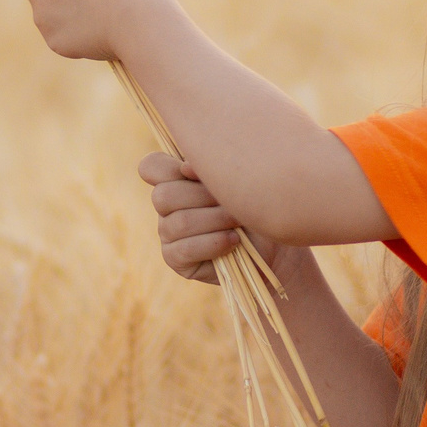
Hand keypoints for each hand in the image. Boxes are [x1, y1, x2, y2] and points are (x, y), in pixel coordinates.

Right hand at [138, 150, 281, 284]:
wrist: (276, 242)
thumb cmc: (256, 203)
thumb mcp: (236, 178)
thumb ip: (208, 168)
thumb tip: (186, 168)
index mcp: (176, 179)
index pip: (151, 167)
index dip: (167, 167)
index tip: (192, 171)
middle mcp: (167, 206)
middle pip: (163, 196)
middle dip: (203, 197)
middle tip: (232, 200)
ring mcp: (168, 233)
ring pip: (177, 223)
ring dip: (214, 220)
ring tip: (239, 221)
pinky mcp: (175, 259)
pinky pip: (184, 249)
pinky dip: (213, 243)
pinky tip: (234, 241)